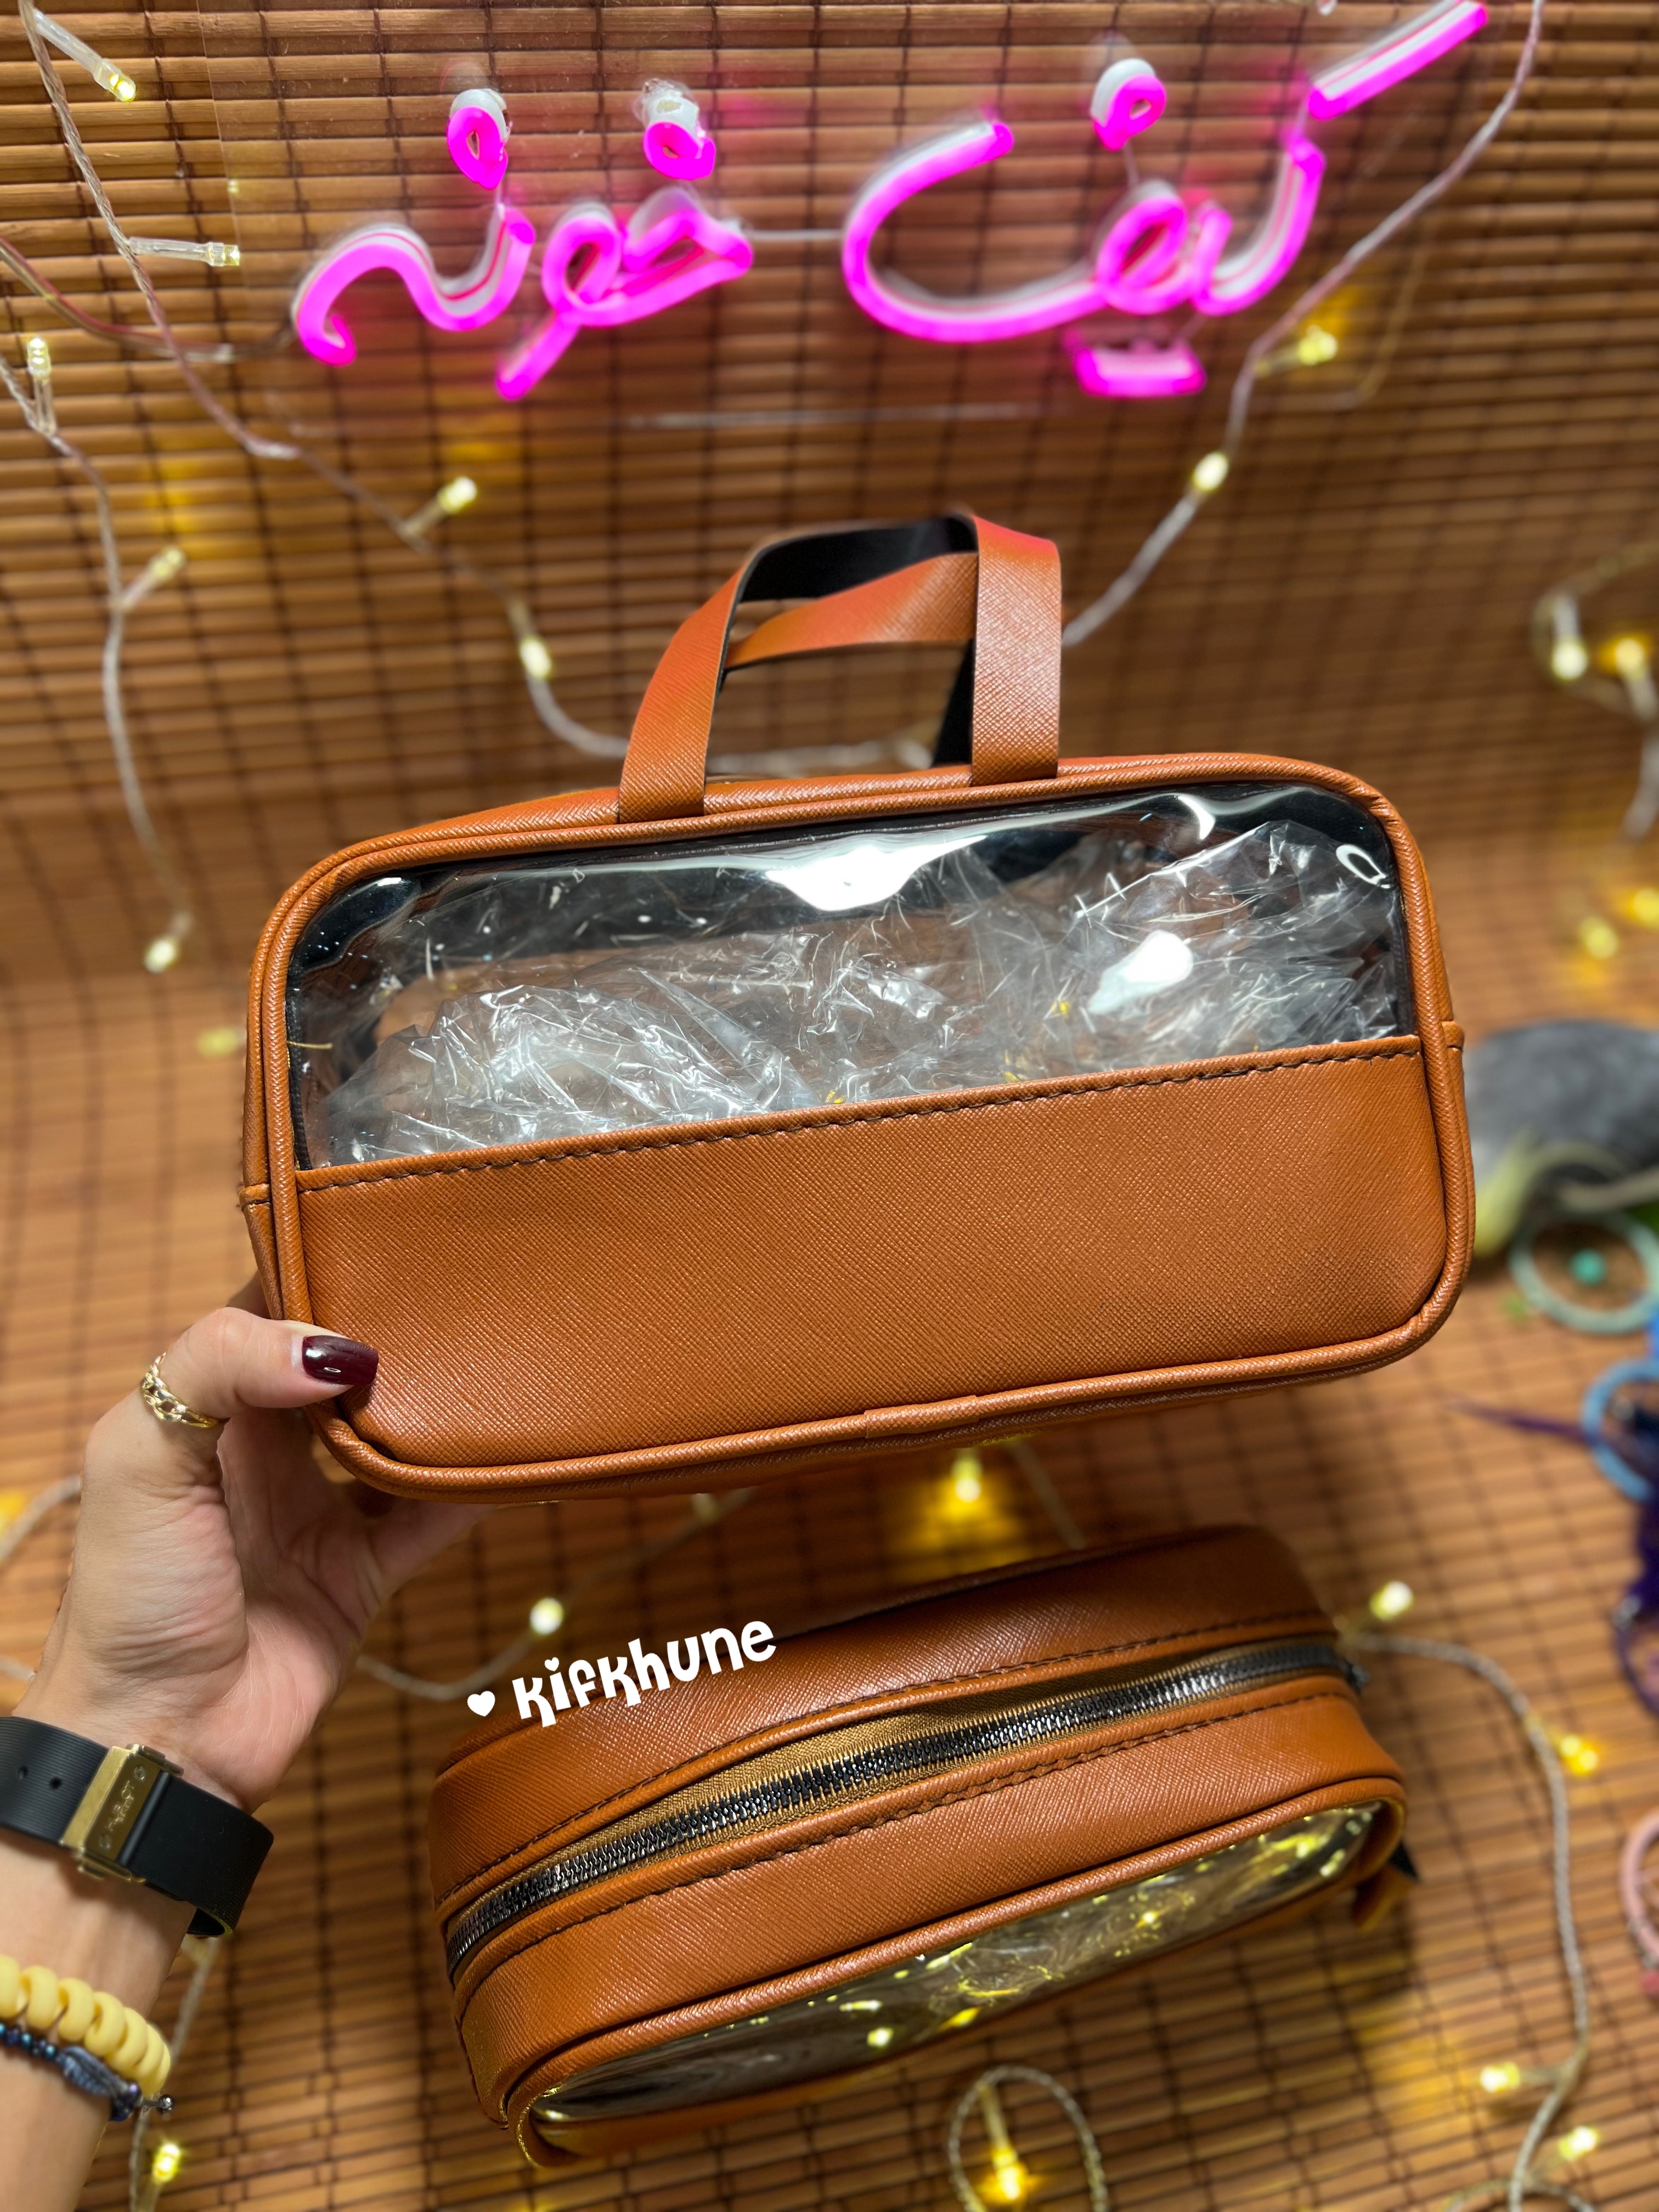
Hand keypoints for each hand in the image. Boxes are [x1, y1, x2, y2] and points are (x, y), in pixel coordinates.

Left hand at [17, 1282, 485, 1807]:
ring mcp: (318, 1510)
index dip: (319, 1266)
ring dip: (442, 1402)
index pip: (268, 1310)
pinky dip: (476, 1490)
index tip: (385, 1227)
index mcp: (204, 1408)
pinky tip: (516, 1454)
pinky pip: (433, 1518)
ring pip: (397, 1433)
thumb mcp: (139, 1458)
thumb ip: (218, 1371)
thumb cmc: (126, 1598)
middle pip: (344, 1365)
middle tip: (466, 1282)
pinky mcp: (362, 1573)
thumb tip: (336, 1349)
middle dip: (397, 1326)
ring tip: (499, 1353)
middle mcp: (265, 1449)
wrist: (154, 1743)